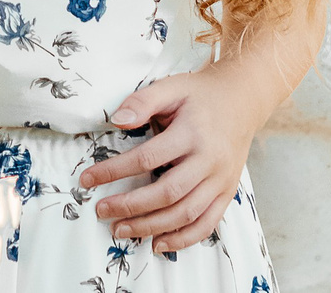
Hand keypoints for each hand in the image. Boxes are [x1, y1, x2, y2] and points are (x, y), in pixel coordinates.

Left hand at [75, 65, 276, 253]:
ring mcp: (220, 180)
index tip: (88, 179)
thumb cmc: (200, 95)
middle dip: (130, 206)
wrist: (242, 100)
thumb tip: (117, 120)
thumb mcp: (171, 87)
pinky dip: (183, 239)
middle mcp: (209, 160)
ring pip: (186, 214)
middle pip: (167, 193)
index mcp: (192, 133)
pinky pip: (207, 224)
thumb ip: (142, 101)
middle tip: (102, 211)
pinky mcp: (228, 193)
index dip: (114, 171)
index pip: (147, 157)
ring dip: (151, 226)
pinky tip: (158, 243)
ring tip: (121, 229)